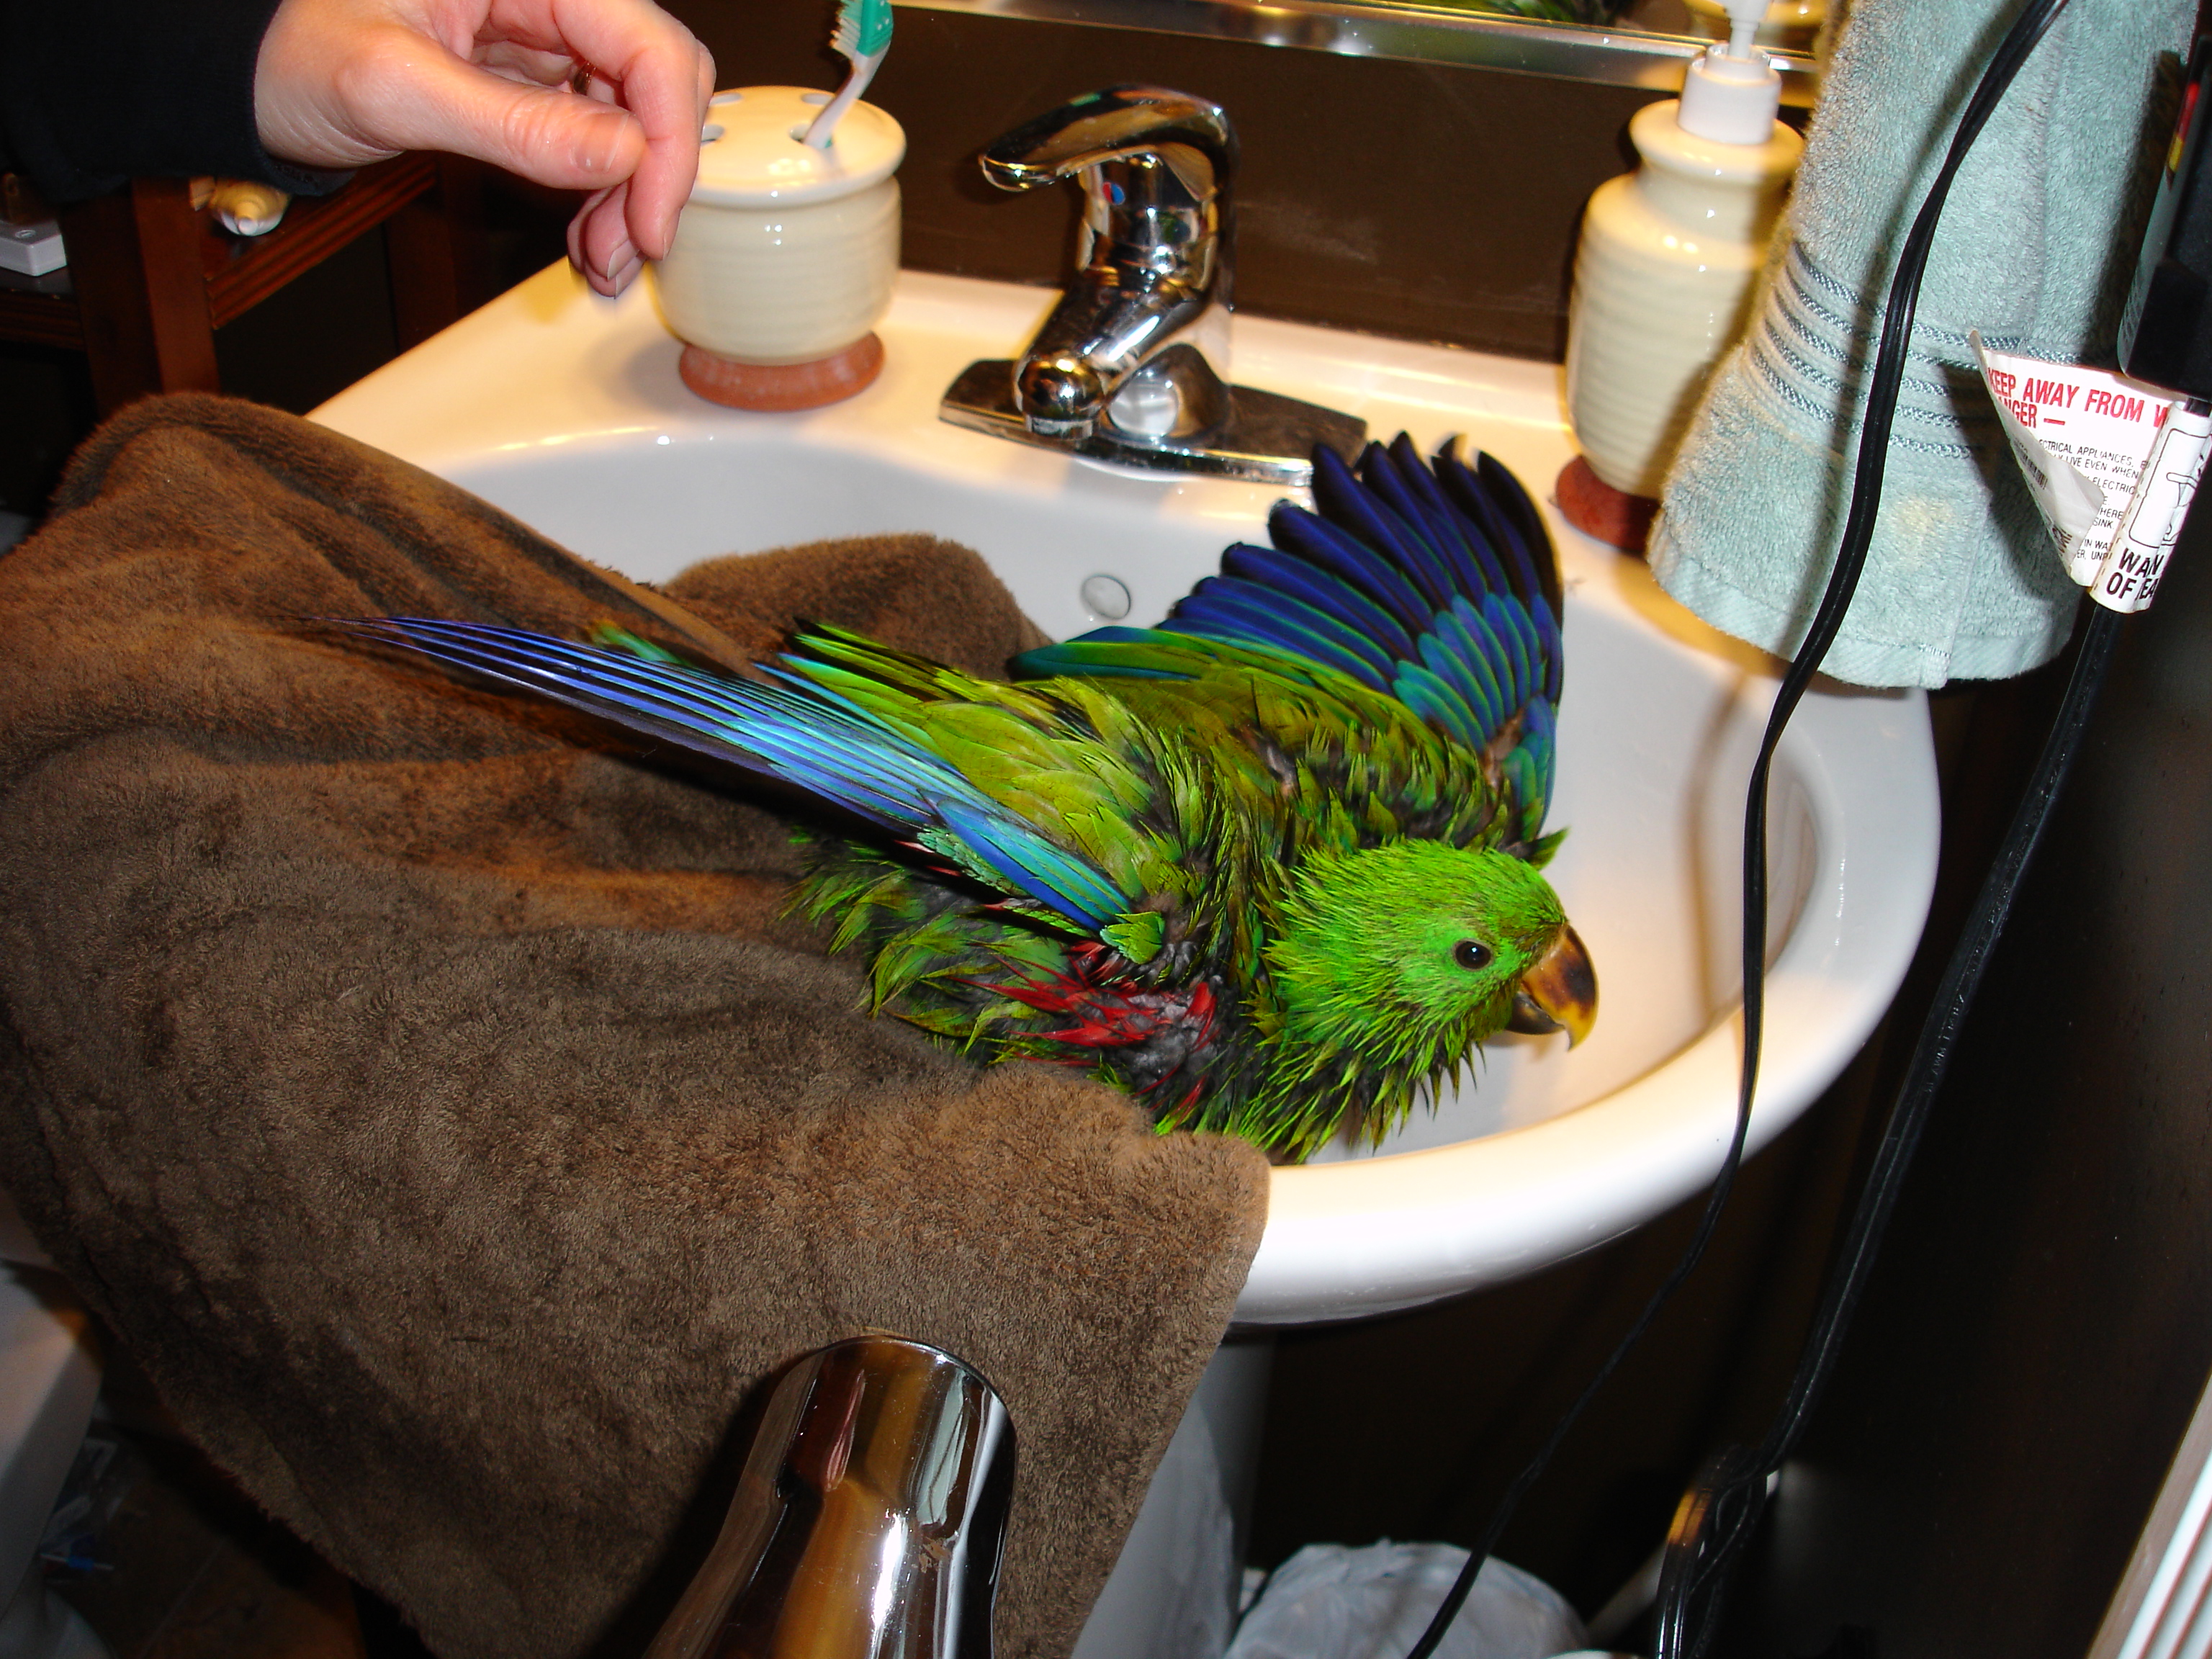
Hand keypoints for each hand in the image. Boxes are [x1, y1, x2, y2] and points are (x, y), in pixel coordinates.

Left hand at [255, 0, 713, 295]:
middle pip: (659, 79)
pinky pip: (597, 133)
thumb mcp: (393, 87)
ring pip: (636, 115)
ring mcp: (544, 35)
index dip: (668, 141)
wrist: (246, 66)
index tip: (650, 221)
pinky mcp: (534, 77)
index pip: (649, 47)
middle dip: (653, 174)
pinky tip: (583, 232)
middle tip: (624, 249)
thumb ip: (513, 124)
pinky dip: (601, 191)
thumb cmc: (289, 48)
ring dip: (630, 194)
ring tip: (597, 256)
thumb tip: (623, 156)